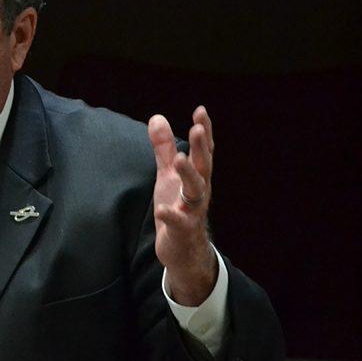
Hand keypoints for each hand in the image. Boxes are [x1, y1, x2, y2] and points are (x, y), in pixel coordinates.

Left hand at [147, 106, 217, 305]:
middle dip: (202, 147)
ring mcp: (193, 211)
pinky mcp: (182, 231)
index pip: (204, 151)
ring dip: (189, 174)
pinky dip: (171, 215)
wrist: (183, 249)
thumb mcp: (168, 176)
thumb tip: (157, 118)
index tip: (200, 111)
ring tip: (180, 159)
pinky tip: (162, 209)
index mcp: (197, 177)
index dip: (204, 131)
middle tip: (197, 129)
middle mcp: (199, 191)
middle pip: (204, 166)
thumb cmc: (177, 208)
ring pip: (196, 191)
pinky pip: (178, 222)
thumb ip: (164, 149)